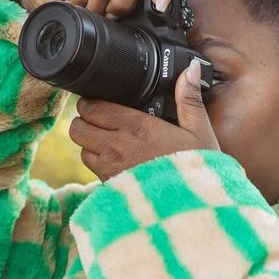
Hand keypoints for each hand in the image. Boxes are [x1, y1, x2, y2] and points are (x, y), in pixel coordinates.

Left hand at [69, 59, 220, 182]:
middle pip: (78, 127)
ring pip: (81, 149)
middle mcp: (117, 147)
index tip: (101, 102)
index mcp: (136, 127)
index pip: (93, 107)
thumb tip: (191, 69)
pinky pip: (91, 170)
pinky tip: (116, 161)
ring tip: (108, 141)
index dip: (92, 103)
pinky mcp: (110, 187)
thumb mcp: (199, 132)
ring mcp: (111, 169)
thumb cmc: (198, 169)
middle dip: (86, 121)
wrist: (193, 209)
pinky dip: (97, 163)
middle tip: (101, 120)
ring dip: (90, 143)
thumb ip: (189, 99)